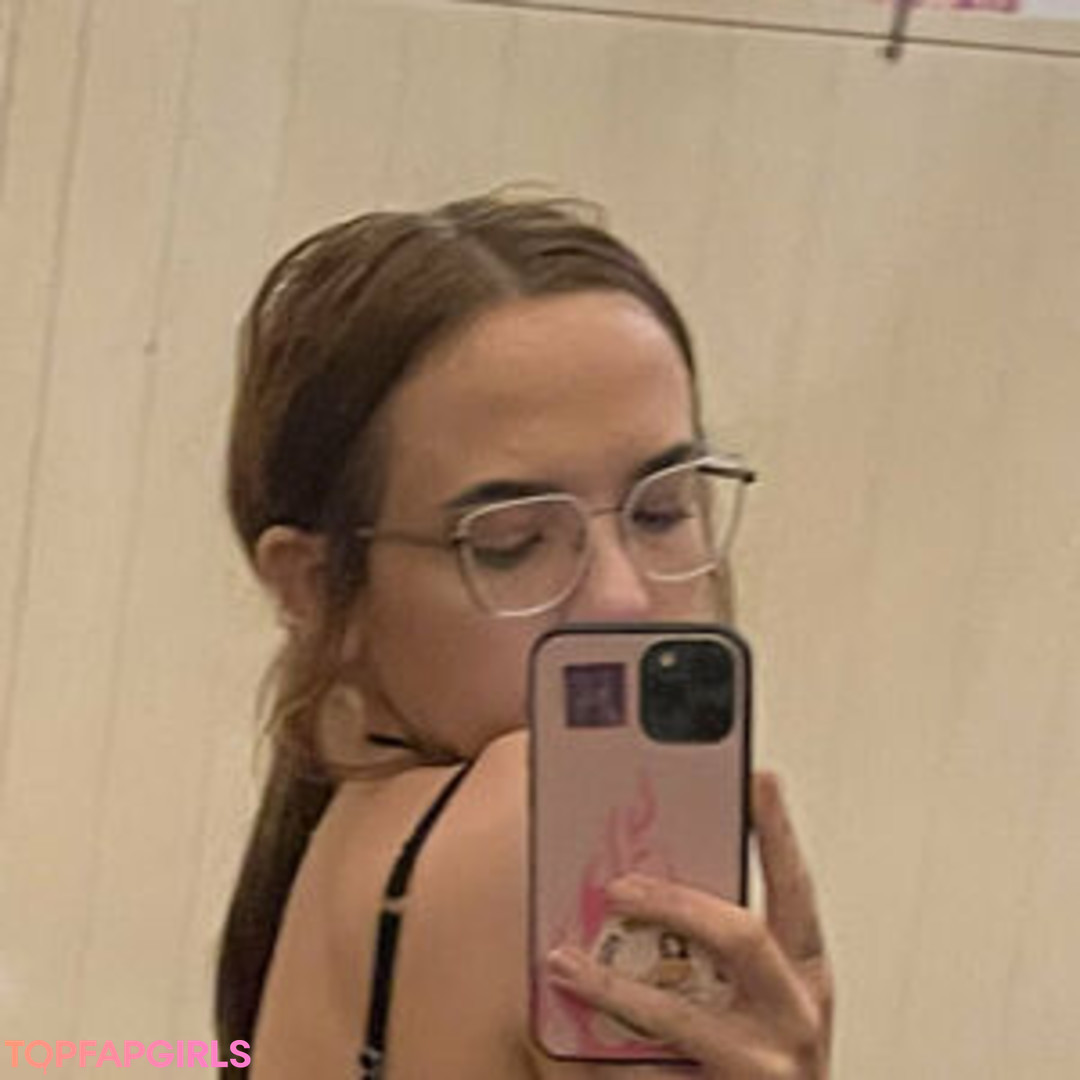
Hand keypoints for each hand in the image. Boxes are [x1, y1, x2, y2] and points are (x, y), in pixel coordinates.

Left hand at [545, 771, 833, 1077]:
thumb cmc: (753, 1058)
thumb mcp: (752, 993)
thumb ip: (714, 946)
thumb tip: (637, 883)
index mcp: (805, 969)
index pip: (794, 886)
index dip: (776, 832)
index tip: (757, 777)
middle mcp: (798, 1011)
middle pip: (741, 937)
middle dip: (672, 902)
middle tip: (618, 885)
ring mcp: (770, 1063)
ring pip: (679, 1013)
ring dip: (613, 985)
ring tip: (565, 963)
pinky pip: (654, 1066)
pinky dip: (609, 1048)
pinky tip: (575, 1029)